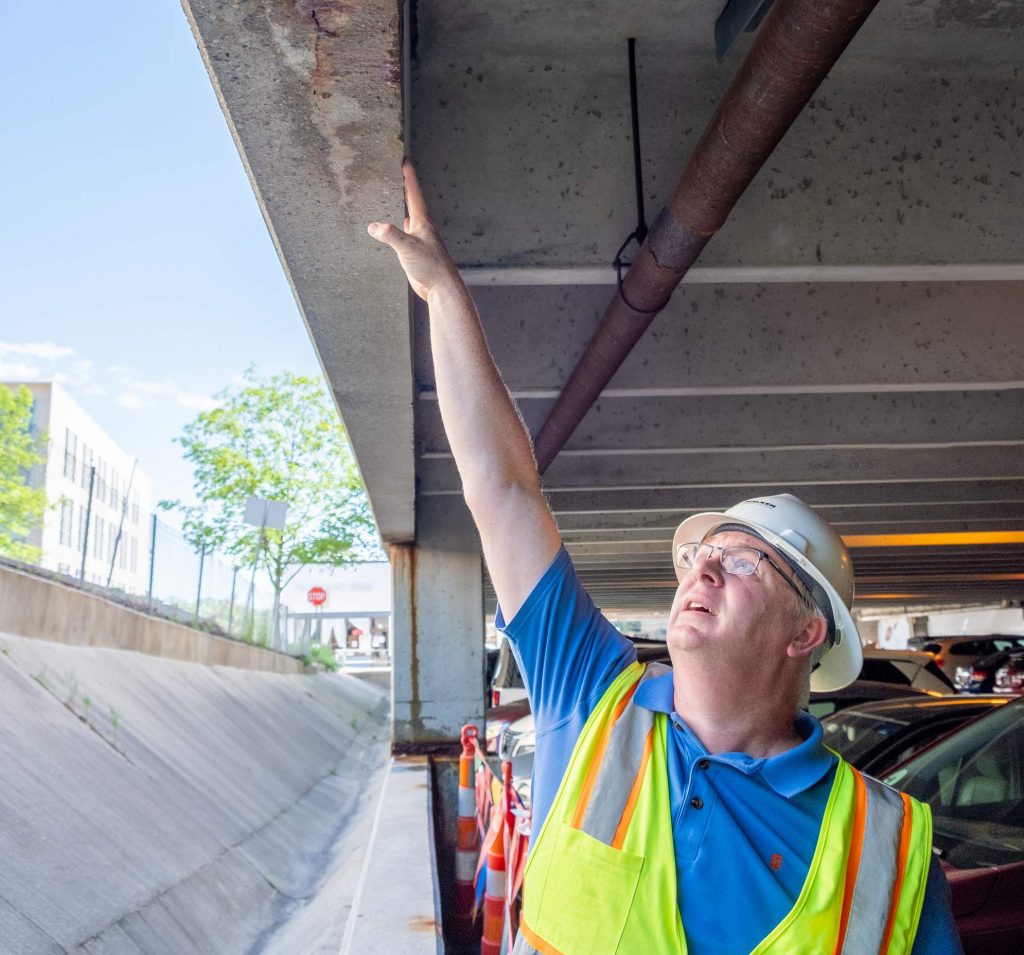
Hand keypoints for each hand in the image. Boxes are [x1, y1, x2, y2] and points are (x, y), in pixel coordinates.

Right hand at [368, 160, 459, 301]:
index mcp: (422, 223)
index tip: (405, 161)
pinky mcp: (416, 253)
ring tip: (395, 196)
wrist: (441, 288)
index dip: (409, 177)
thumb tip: (374, 226)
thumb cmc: (430, 267)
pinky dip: (400, 227)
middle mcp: (422, 229)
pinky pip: (406, 234)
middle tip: (400, 173)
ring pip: (410, 218)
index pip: (414, 194)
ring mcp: (419, 240)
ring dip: (403, 206)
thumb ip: (391, 236)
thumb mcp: (407, 248)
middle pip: (413, 203)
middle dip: (405, 188)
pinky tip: (397, 228)